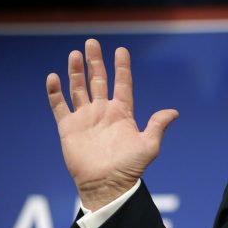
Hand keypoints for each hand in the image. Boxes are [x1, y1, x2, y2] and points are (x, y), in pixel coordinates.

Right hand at [46, 39, 177, 210]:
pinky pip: (59, 105)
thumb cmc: (130, 168)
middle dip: (95, 62)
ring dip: (76, 71)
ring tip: (75, 54)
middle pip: (98, 80)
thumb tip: (173, 112)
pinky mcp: (68, 127)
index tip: (121, 50)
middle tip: (92, 43)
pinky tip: (54, 77)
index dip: (122, 67)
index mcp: (123, 113)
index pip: (122, 84)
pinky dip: (55, 92)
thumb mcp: (149, 146)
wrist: (106, 184)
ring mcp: (85, 118)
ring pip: (78, 88)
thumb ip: (158, 126)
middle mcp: (103, 112)